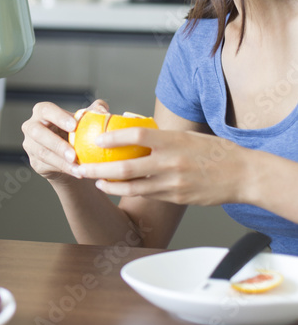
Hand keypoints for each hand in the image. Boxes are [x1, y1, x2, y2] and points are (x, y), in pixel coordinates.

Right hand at [21, 99, 108, 181]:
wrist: (71, 156)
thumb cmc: (77, 132)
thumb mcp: (86, 119)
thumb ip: (95, 111)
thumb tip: (102, 110)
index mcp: (42, 111)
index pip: (46, 110)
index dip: (59, 117)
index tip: (74, 126)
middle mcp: (31, 126)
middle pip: (37, 132)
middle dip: (57, 144)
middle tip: (74, 154)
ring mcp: (30, 145)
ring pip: (43, 153)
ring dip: (62, 162)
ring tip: (80, 168)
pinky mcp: (35, 162)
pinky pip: (48, 166)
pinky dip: (65, 170)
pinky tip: (78, 173)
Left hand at [74, 125, 248, 206]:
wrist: (243, 175)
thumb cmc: (214, 151)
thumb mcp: (187, 135)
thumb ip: (161, 135)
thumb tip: (132, 125)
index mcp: (172, 141)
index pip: (136, 136)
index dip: (112, 137)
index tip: (96, 137)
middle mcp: (170, 163)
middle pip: (125, 167)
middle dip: (98, 168)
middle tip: (81, 166)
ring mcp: (173, 183)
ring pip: (132, 187)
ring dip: (108, 184)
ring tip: (94, 180)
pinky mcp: (176, 198)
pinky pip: (147, 195)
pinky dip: (127, 192)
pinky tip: (115, 189)